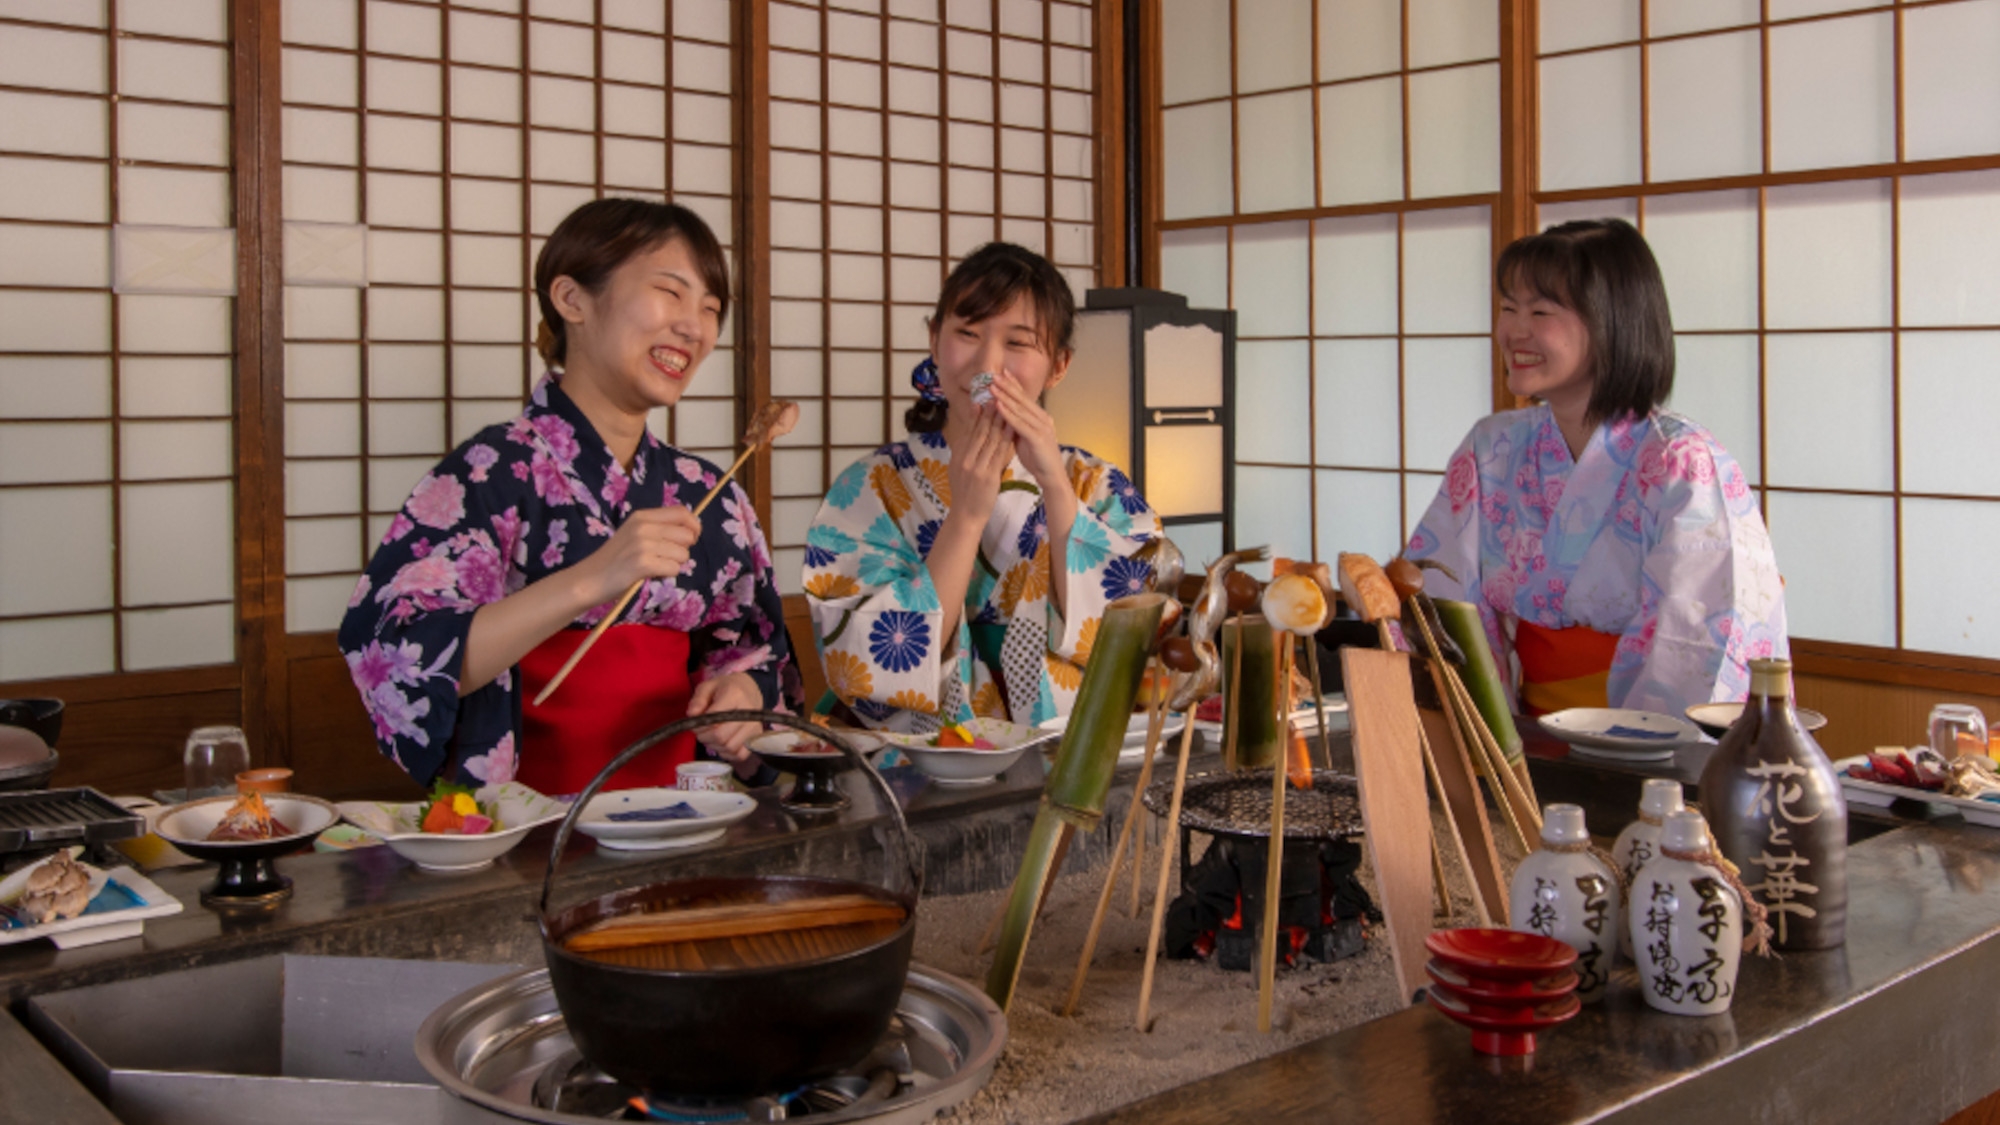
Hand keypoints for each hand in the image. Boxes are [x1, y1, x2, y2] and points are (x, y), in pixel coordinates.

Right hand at [573, 506, 700, 606]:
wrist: (589, 579)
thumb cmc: (615, 558)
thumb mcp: (634, 533)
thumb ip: (658, 528)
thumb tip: (690, 531)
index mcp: (642, 516)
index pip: (682, 512)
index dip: (694, 526)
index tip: (692, 538)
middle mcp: (643, 526)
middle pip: (686, 534)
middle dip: (684, 549)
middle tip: (668, 557)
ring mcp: (642, 544)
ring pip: (683, 554)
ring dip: (675, 564)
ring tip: (656, 566)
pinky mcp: (642, 564)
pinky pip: (674, 568)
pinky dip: (667, 574)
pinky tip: (652, 574)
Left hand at [686, 672, 764, 766]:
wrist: (750, 689)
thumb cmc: (726, 688)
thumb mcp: (708, 686)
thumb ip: (698, 700)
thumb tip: (692, 716)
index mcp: (735, 696)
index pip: (714, 720)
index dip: (700, 726)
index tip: (696, 723)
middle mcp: (748, 713)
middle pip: (721, 736)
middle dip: (705, 737)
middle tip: (702, 731)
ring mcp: (754, 727)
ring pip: (729, 748)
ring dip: (715, 746)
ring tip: (712, 736)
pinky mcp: (757, 737)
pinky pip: (740, 755)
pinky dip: (728, 753)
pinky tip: (723, 743)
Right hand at [947, 400, 1012, 527]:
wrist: (965, 516)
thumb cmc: (964, 494)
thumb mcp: (958, 470)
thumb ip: (963, 453)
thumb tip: (967, 437)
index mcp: (958, 456)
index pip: (969, 430)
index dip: (977, 414)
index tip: (983, 398)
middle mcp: (965, 458)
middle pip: (979, 431)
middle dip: (989, 412)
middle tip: (996, 394)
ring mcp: (976, 467)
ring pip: (989, 439)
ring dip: (999, 420)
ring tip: (1007, 405)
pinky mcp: (987, 476)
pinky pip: (999, 453)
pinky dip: (1006, 438)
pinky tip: (1013, 428)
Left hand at [988, 370, 1065, 492]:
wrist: (1051, 476)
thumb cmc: (1037, 458)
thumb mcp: (1024, 437)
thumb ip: (1016, 425)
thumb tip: (1003, 413)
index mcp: (1040, 417)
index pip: (1025, 397)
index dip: (1013, 384)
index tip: (1001, 372)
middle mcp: (1043, 419)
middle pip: (1022, 399)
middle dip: (1007, 386)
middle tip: (993, 375)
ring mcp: (1042, 428)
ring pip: (1020, 409)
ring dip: (1005, 396)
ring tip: (992, 386)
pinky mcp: (1038, 438)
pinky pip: (1020, 424)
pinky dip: (1008, 414)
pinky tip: (998, 406)